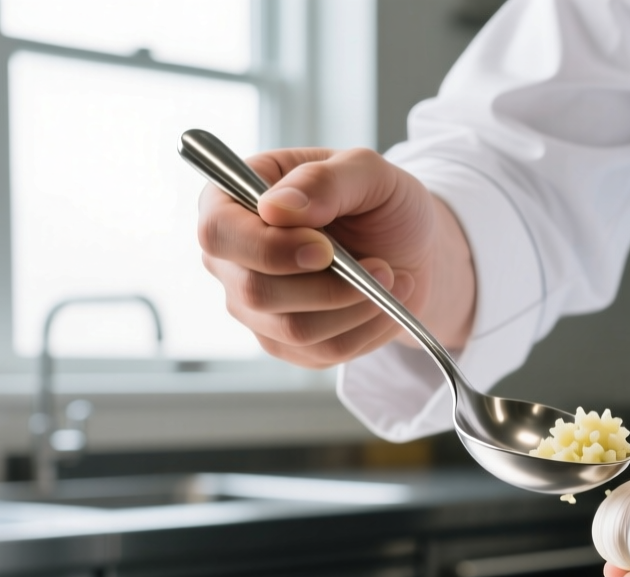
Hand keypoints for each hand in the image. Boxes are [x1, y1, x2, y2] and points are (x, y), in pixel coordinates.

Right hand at [196, 147, 476, 367]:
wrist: (411, 249)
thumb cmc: (379, 202)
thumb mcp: (366, 171)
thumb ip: (323, 180)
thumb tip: (276, 208)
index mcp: (232, 200)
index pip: (218, 232)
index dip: (268, 248)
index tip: (325, 249)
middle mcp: (232, 257)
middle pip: (253, 291)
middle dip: (328, 286)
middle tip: (382, 267)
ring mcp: (253, 305)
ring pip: (293, 329)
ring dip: (355, 307)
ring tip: (391, 278)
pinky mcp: (284, 342)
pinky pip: (322, 351)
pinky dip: (366, 329)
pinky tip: (385, 304)